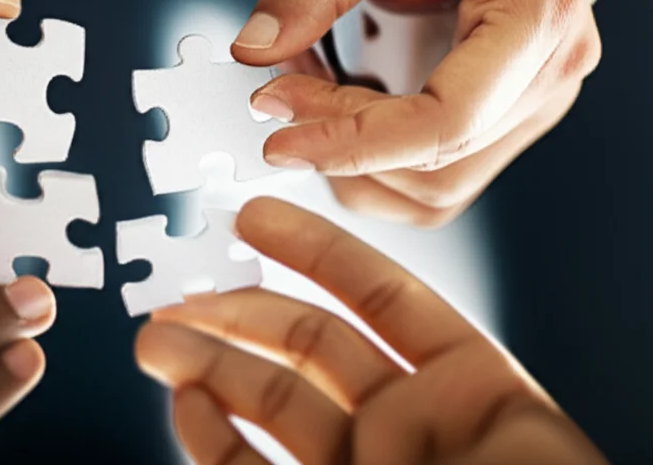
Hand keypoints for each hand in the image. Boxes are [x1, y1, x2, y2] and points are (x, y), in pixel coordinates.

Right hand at [136, 197, 606, 464]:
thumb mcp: (502, 444)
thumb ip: (426, 384)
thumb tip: (370, 322)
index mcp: (470, 397)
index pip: (378, 299)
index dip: (312, 251)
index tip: (253, 216)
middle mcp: (409, 433)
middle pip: (308, 347)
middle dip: (235, 314)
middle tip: (173, 300)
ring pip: (270, 404)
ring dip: (209, 368)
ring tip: (156, 341)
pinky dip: (213, 436)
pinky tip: (185, 406)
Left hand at [233, 0, 600, 225]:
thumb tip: (253, 51)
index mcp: (538, 12)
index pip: (447, 119)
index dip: (354, 140)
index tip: (277, 136)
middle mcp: (551, 73)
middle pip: (434, 158)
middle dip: (339, 138)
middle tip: (273, 91)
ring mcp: (532, 107)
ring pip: (431, 188)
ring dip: (351, 158)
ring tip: (305, 89)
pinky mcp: (502, 125)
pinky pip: (431, 180)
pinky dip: (370, 162)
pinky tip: (336, 108)